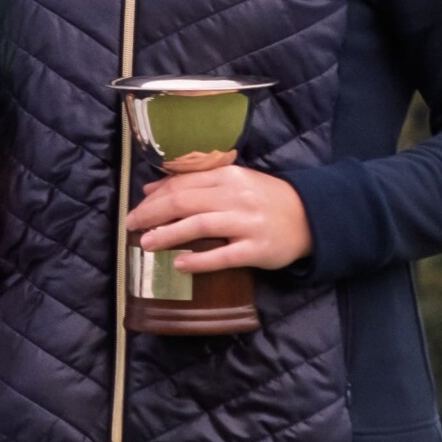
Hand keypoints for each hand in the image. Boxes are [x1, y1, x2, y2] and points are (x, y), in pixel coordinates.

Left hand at [124, 167, 311, 271]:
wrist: (311, 217)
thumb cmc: (263, 199)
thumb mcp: (232, 182)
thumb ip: (194, 183)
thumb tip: (151, 189)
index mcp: (227, 177)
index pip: (182, 184)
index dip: (154, 198)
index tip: (135, 210)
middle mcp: (236, 197)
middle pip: (184, 202)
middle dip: (152, 214)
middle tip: (131, 226)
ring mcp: (247, 223)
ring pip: (200, 225)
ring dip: (168, 235)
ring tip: (146, 244)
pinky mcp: (257, 249)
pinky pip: (223, 256)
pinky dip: (199, 260)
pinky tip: (179, 264)